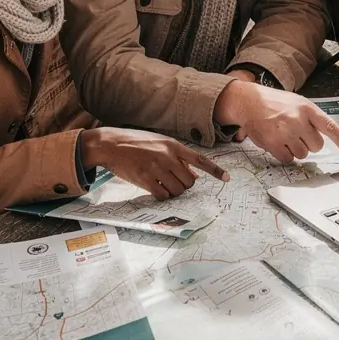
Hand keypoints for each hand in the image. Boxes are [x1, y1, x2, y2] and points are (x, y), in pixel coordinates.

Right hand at [80, 127, 229, 199]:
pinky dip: (161, 196)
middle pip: (189, 181)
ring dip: (173, 192)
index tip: (227, 179)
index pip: (200, 160)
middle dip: (184, 185)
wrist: (111, 144)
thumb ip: (177, 157)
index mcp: (173, 145)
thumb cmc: (136, 143)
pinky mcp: (145, 179)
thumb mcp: (159, 143)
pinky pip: (163, 195)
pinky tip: (154, 189)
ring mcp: (157, 168)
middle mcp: (168, 156)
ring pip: (178, 190)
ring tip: (161, 183)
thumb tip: (193, 175)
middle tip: (172, 181)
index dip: (215, 171)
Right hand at [214, 82, 338, 164]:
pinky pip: (287, 159)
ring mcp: (285, 131)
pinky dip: (283, 154)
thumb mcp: (297, 102)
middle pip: (317, 146)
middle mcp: (298, 119)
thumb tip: (326, 136)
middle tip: (297, 133)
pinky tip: (277, 142)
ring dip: (295, 149)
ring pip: (302, 154)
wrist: (249, 101)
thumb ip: (312, 117)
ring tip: (284, 134)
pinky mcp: (273, 143)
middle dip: (308, 143)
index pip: (330, 127)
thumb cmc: (274, 102)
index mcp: (307, 108)